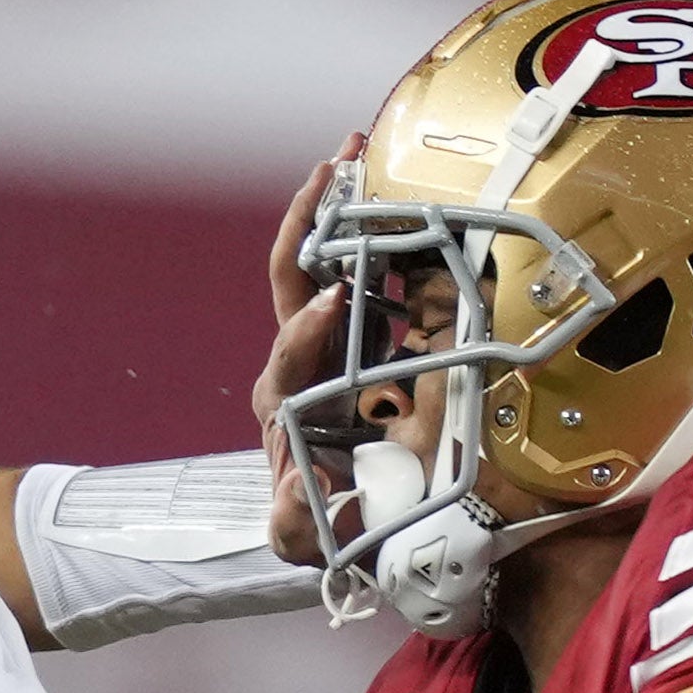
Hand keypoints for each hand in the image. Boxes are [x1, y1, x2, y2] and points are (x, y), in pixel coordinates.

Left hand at [258, 140, 352, 563]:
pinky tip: (406, 197)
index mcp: (286, 403)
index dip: (309, 326)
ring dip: (341, 207)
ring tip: (363, 155)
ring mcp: (332, 344)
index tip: (337, 297)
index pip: (289, 353)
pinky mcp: (365, 338)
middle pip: (293, 276)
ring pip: (328, 262)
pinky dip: (381, 235)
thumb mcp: (309, 537)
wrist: (363, 524)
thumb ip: (293, 526)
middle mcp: (301, 362)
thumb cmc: (334, 527)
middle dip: (309, 217)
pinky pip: (371, 278)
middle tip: (337, 164)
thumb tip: (288, 496)